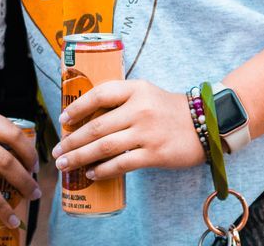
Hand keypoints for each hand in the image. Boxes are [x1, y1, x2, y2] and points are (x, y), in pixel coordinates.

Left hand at [52, 79, 204, 182]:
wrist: (206, 123)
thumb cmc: (170, 110)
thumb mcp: (146, 94)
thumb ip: (121, 100)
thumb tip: (87, 117)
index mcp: (136, 89)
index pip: (100, 94)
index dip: (78, 107)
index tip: (63, 119)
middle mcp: (140, 108)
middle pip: (97, 126)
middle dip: (72, 141)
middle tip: (57, 151)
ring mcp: (147, 132)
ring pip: (105, 146)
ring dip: (81, 157)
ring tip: (66, 165)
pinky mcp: (154, 153)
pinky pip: (122, 164)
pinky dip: (104, 170)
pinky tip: (92, 174)